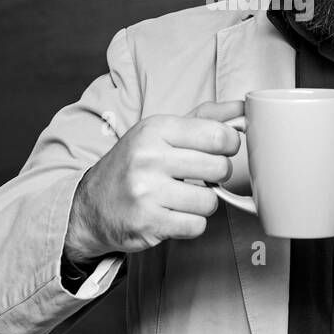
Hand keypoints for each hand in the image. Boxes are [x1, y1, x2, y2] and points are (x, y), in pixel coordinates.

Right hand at [63, 101, 243, 263]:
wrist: (91, 206)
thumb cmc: (134, 165)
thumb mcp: (162, 132)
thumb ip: (204, 118)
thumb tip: (242, 107)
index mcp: (155, 129)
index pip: (217, 134)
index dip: (229, 144)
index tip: (222, 149)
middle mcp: (148, 158)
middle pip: (219, 168)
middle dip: (217, 175)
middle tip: (201, 176)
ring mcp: (146, 192)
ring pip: (210, 201)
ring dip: (204, 203)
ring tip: (184, 197)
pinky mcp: (148, 224)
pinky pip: (196, 226)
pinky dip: (191, 224)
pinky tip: (174, 214)